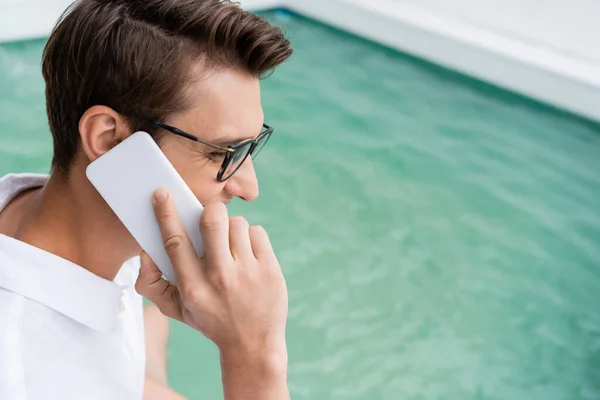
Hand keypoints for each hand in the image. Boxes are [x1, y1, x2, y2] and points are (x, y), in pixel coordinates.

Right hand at [135, 189, 288, 377]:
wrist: (253, 344)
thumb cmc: (211, 319)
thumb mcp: (176, 310)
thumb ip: (152, 284)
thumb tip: (145, 253)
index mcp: (192, 287)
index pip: (175, 242)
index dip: (166, 214)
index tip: (162, 193)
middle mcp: (220, 278)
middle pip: (212, 220)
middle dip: (210, 210)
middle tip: (210, 217)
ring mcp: (248, 273)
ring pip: (237, 224)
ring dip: (232, 229)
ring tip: (232, 247)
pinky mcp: (270, 270)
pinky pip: (257, 232)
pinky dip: (251, 238)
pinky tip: (248, 256)